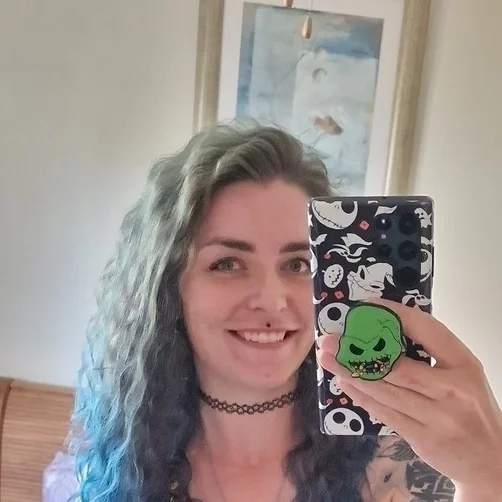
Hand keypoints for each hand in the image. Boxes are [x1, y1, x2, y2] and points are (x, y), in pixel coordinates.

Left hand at [317, 298, 501, 496]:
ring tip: (329, 358)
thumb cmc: (471, 408)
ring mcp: (438, 416)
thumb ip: (431, 354)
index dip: (394, 315)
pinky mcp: (423, 437)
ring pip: (385, 389)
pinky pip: (384, 412)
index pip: (427, 330)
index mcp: (464, 364)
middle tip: (332, 339)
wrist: (491, 460)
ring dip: (351, 372)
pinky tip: (344, 383)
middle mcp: (453, 389)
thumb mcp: (462, 373)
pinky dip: (361, 395)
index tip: (367, 306)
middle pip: (397, 365)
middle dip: (359, 350)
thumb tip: (384, 331)